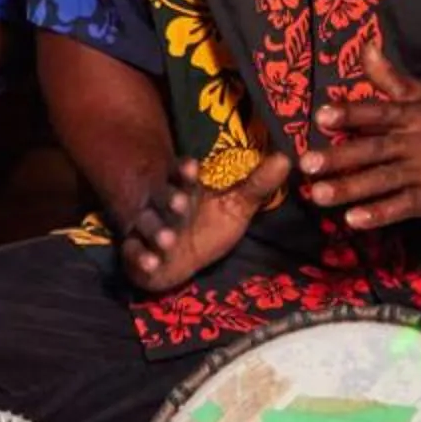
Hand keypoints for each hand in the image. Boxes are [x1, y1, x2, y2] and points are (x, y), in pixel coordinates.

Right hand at [119, 150, 293, 292]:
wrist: (177, 259)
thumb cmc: (208, 226)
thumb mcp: (236, 206)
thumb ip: (257, 185)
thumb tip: (286, 158)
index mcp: (185, 189)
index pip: (181, 175)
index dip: (185, 171)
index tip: (193, 168)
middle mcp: (162, 205)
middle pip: (162, 197)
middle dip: (170, 200)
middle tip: (181, 204)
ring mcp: (147, 228)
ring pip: (147, 224)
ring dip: (156, 230)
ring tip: (167, 240)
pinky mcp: (136, 252)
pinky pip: (134, 252)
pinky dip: (140, 257)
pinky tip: (151, 263)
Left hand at [300, 37, 420, 229]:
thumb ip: (389, 78)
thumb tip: (365, 47)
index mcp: (411, 115)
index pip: (377, 112)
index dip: (350, 114)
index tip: (322, 116)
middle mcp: (416, 142)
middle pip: (374, 148)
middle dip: (340, 156)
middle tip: (306, 163)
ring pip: (384, 179)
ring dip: (351, 188)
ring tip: (319, 195)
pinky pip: (403, 206)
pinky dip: (379, 214)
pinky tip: (354, 220)